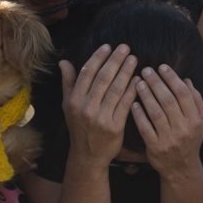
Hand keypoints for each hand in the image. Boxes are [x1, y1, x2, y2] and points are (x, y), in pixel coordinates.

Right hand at [60, 44, 137, 165]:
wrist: (88, 155)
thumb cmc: (79, 127)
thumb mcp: (68, 106)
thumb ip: (68, 83)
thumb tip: (63, 62)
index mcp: (74, 100)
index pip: (87, 73)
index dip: (98, 58)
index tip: (108, 46)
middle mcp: (86, 108)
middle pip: (103, 78)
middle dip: (115, 60)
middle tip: (125, 48)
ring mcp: (101, 118)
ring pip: (116, 89)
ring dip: (126, 72)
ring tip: (134, 59)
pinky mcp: (115, 126)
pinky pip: (125, 104)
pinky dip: (132, 90)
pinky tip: (138, 80)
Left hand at [132, 64, 202, 177]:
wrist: (181, 168)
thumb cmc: (189, 139)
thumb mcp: (200, 121)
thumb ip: (196, 100)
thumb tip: (187, 80)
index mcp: (196, 119)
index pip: (183, 93)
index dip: (172, 78)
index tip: (161, 67)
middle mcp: (184, 129)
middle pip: (168, 100)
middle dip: (156, 83)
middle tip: (146, 70)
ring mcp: (169, 139)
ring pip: (156, 112)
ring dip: (146, 95)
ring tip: (138, 82)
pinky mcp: (155, 147)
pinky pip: (145, 127)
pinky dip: (139, 114)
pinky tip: (133, 103)